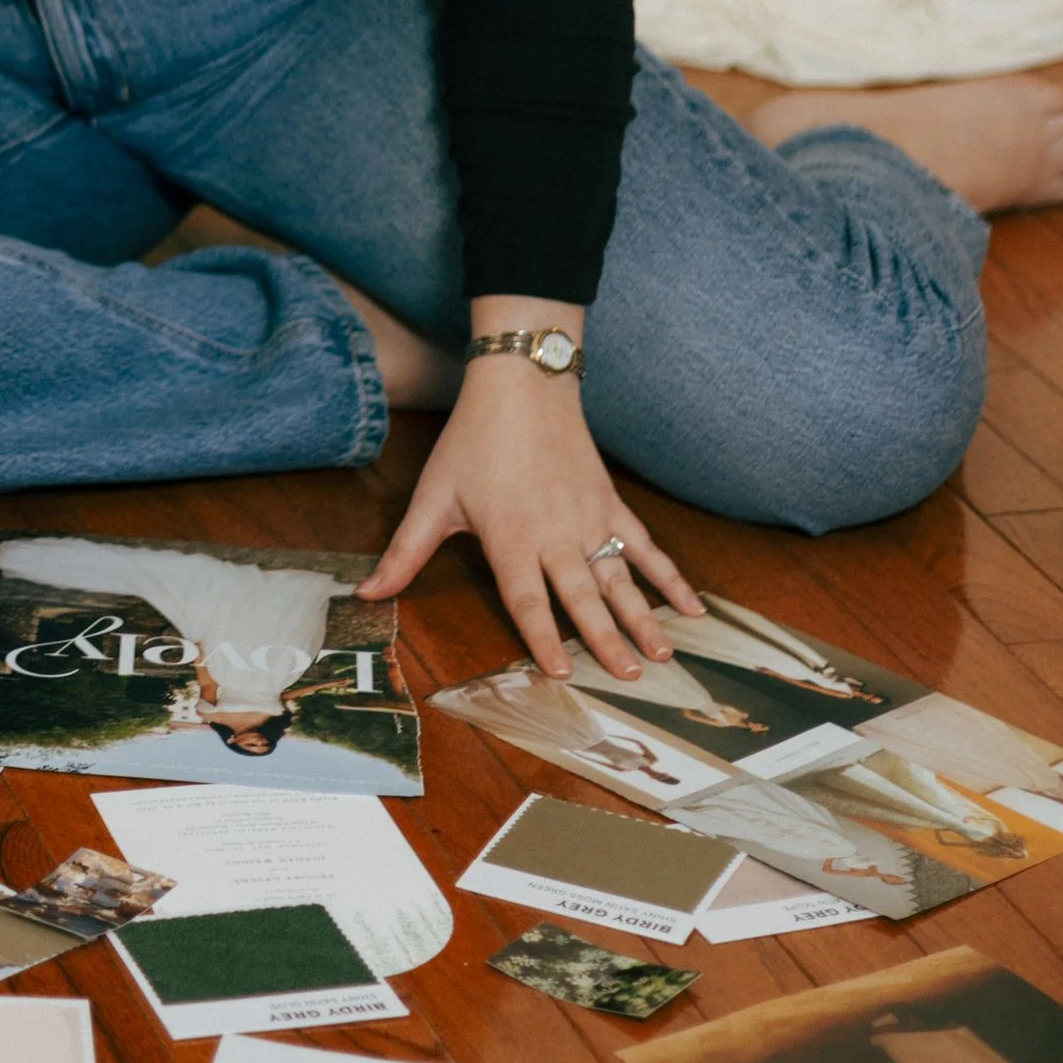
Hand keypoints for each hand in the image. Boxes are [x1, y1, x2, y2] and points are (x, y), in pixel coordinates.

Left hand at [360, 363, 699, 676]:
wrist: (521, 385)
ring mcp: (589, 520)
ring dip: (642, 617)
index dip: (543, 638)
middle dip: (606, 640)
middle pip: (582, 597)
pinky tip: (694, 607)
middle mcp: (556, 535)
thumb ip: (404, 552)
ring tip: (662, 654)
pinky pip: (644, 546)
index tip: (562, 674)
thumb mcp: (432, 497)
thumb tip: (367, 594)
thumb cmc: (473, 441)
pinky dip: (670, 576)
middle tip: (630, 678)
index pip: (527, 600)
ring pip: (619, 578)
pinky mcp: (610, 504)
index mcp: (511, 538)